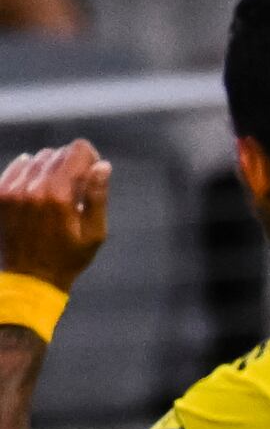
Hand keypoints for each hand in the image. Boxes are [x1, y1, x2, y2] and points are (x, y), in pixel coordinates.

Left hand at [0, 139, 108, 290]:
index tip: (92, 176)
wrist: (30, 277)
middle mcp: (32, 188)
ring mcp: (12, 189)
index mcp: (59, 196)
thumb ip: (98, 196)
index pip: (77, 151)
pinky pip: (17, 166)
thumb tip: (102, 165)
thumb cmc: (68, 257)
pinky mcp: (0, 193)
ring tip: (55, 196)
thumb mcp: (94, 233)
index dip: (90, 159)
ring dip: (50, 170)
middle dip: (71, 166)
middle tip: (75, 192)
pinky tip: (37, 191)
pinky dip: (30, 172)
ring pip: (36, 158)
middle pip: (57, 153)